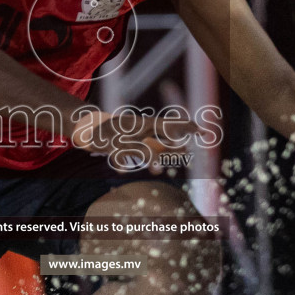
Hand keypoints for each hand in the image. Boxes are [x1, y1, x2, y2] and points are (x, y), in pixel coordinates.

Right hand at [71, 108, 196, 173]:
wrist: (92, 127)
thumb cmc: (121, 131)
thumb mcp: (140, 130)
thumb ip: (158, 138)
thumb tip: (181, 145)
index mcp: (144, 124)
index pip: (169, 124)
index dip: (186, 127)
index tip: (202, 131)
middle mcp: (136, 131)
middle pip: (157, 138)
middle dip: (171, 147)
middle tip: (186, 152)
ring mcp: (124, 140)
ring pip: (138, 150)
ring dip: (148, 159)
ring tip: (157, 170)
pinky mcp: (111, 148)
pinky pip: (117, 158)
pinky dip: (120, 165)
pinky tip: (123, 171)